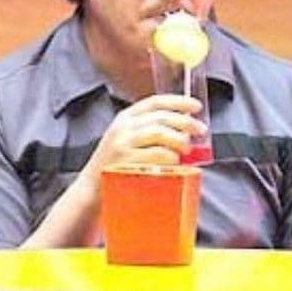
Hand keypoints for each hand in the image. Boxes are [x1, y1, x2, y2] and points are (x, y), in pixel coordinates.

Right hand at [85, 93, 205, 175]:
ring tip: (186, 149)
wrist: (92, 188)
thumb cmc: (115, 165)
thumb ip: (149, 130)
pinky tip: (174, 162)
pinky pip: (157, 155)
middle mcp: (122, 128)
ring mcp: (123, 144)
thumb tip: (185, 130)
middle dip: (186, 122)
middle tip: (199, 130)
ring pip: (160, 133)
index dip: (178, 101)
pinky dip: (171, 158)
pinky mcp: (126, 161)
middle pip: (161, 117)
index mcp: (124, 118)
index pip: (155, 102)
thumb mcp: (126, 139)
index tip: (196, 106)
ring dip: (179, 140)